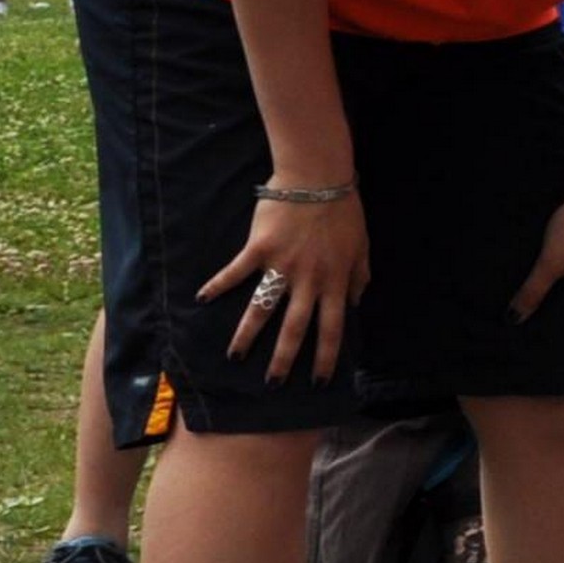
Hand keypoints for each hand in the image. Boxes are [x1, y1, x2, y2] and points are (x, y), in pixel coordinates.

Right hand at [200, 184, 368, 381]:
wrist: (318, 179)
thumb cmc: (343, 213)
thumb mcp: (362, 248)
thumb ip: (359, 278)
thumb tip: (353, 305)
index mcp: (335, 282)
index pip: (332, 328)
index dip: (326, 356)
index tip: (319, 380)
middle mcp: (309, 280)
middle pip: (295, 328)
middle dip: (285, 359)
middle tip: (273, 383)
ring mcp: (282, 265)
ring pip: (263, 309)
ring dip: (248, 335)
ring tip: (236, 356)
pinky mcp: (259, 249)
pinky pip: (236, 272)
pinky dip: (218, 285)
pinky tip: (202, 300)